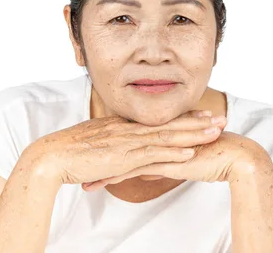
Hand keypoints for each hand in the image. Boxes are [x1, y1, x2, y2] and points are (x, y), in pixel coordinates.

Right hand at [24, 110, 228, 185]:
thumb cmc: (69, 152)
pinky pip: (152, 154)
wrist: (51, 156)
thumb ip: (110, 144)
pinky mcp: (123, 157)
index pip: (158, 120)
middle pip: (169, 124)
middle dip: (197, 122)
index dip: (182, 117)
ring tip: (216, 131)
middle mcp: (128, 130)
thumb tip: (119, 150)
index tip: (201, 115)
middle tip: (220, 118)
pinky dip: (173, 152)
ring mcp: (127, 142)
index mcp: (122, 126)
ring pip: (167, 137)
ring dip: (193, 135)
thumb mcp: (94, 144)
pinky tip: (190, 152)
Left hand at [82, 130, 266, 190]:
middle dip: (95, 161)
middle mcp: (154, 140)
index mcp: (157, 137)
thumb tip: (146, 173)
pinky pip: (133, 170)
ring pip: (121, 160)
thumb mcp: (180, 162)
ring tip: (82, 182)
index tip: (89, 161)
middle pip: (118, 149)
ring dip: (100, 172)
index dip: (105, 153)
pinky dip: (114, 177)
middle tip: (77, 168)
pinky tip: (101, 184)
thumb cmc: (210, 157)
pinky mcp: (163, 160)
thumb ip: (160, 164)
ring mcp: (158, 148)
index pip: (125, 144)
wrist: (233, 156)